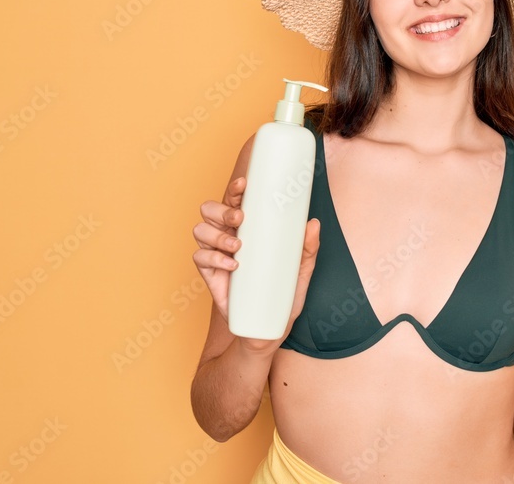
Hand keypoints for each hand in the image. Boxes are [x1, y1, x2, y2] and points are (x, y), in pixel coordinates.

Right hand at [191, 176, 320, 339]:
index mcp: (248, 228)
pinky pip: (200, 258)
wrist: (267, 328)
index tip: (245, 184)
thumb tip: (313, 223)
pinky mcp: (209, 274)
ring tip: (238, 247)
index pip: (236, 200)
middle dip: (222, 210)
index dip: (235, 189)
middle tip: (240, 219)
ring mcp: (216, 254)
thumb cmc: (282, 295)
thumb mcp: (300, 271)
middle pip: (210, 210)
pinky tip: (232, 266)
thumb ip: (307, 249)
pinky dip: (214, 258)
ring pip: (200, 230)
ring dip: (217, 234)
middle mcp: (228, 236)